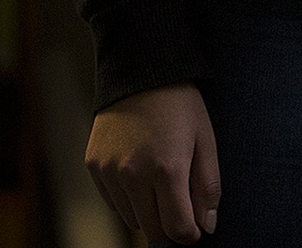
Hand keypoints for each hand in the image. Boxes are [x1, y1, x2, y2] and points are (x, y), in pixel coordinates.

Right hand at [86, 82, 220, 243]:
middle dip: (170, 225)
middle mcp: (134, 174)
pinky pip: (113, 202)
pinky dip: (128, 200)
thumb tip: (206, 227)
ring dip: (148, 213)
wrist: (140, 69)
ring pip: (131, 219)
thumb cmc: (180, 104)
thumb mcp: (205, 140)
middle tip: (180, 207)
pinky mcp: (93, 165)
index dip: (189, 234)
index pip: (177, 228)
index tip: (195, 227)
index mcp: (167, 169)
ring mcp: (110, 170)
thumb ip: (208, 187)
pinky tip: (139, 176)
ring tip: (159, 185)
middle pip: (153, 229)